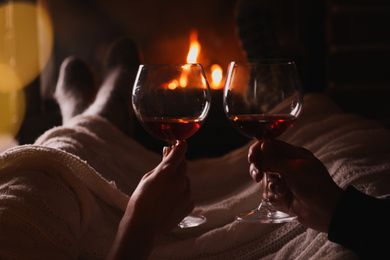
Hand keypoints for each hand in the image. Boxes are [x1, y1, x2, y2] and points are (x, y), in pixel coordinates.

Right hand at [108, 141, 193, 258]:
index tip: (181, 143)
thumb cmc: (140, 201)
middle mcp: (179, 182)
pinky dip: (181, 193)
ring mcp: (186, 194)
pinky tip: (169, 200)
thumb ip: (161, 166)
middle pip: (184, 165)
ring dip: (178, 180)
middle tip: (168, 166)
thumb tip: (168, 154)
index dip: (180, 146)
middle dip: (178, 163)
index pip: (179, 153)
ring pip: (186, 180)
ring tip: (163, 191)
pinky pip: (187, 193)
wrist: (142, 227)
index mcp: (166, 173)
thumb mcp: (147, 179)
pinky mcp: (189, 205)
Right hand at [248, 140, 342, 232]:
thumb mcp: (296, 170)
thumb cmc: (316, 187)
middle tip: (257, 177)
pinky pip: (268, 193)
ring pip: (265, 178)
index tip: (252, 158)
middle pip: (263, 161)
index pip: (270, 146)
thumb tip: (263, 144)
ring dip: (270, 185)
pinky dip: (273, 196)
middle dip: (258, 168)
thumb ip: (276, 159)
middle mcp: (287, 166)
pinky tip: (283, 199)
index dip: (258, 150)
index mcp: (292, 155)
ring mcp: (284, 180)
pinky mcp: (282, 195)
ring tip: (280, 191)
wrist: (327, 213)